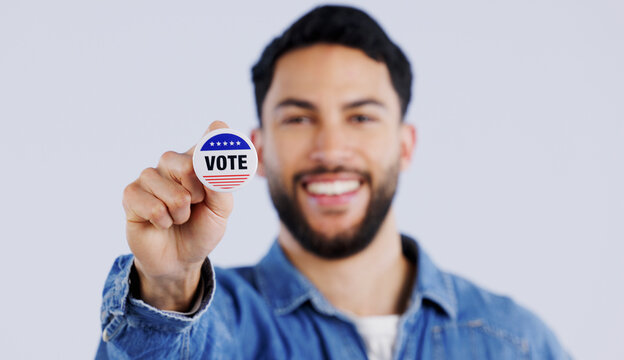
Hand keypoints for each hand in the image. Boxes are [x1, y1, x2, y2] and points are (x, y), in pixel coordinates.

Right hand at [122, 121, 232, 310]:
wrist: (181, 258)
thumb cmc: (202, 228)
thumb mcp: (221, 210)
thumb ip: (222, 185)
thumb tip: (215, 164)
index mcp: (197, 160)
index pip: (211, 135)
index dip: (216, 136)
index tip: (221, 132)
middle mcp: (172, 162)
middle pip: (187, 165)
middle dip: (197, 195)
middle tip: (194, 205)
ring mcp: (149, 177)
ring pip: (172, 193)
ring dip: (180, 214)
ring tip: (178, 217)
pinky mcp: (131, 194)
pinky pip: (152, 206)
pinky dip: (162, 221)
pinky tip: (160, 223)